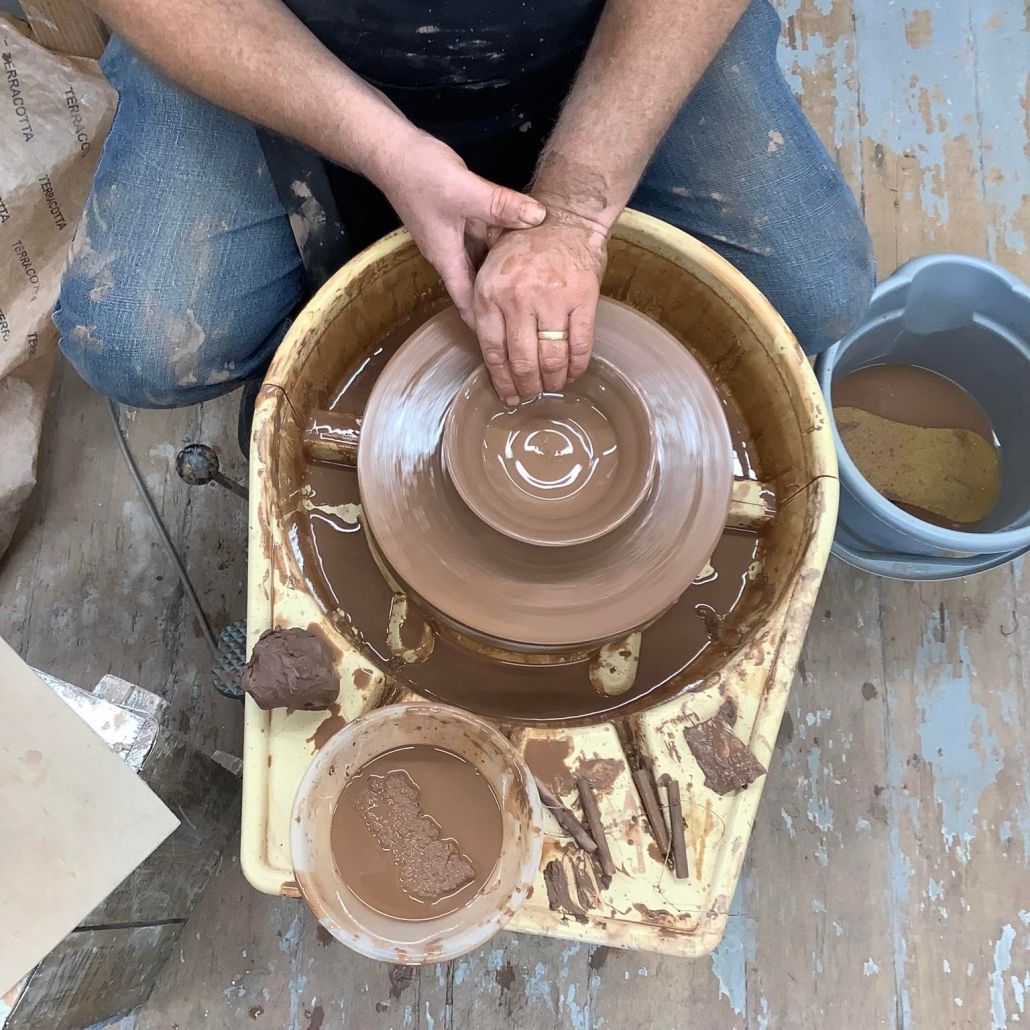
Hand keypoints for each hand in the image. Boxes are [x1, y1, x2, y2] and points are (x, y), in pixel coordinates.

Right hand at [369, 131, 545, 325]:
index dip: (485, 325)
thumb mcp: (464, 191)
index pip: (467, 302)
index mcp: (447, 258)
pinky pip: (486, 235)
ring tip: (538, 285)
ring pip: (486, 259)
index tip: (505, 345)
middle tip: (532, 317)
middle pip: (481, 285)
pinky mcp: (460, 216)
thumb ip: (501, 205)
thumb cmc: (418, 175)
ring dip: (506, 270)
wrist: (392, 149)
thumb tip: (539, 217)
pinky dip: (503, 241)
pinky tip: (528, 239)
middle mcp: (451, 252)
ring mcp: (456, 234)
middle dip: (501, 302)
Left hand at [473, 209, 607, 403]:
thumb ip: (489, 310)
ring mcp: (552, 299)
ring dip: (553, 380)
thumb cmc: (526, 247)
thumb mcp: (491, 271)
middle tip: (533, 396)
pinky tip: (574, 373)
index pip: (493, 351)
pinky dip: (578, 365)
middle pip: (522, 361)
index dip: (502, 379)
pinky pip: (580, 344)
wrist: (565, 218)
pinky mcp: (583, 298)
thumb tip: (494, 357)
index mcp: (490, 294)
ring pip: (551, 358)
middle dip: (528, 386)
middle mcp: (518, 299)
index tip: (508, 394)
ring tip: (553, 387)